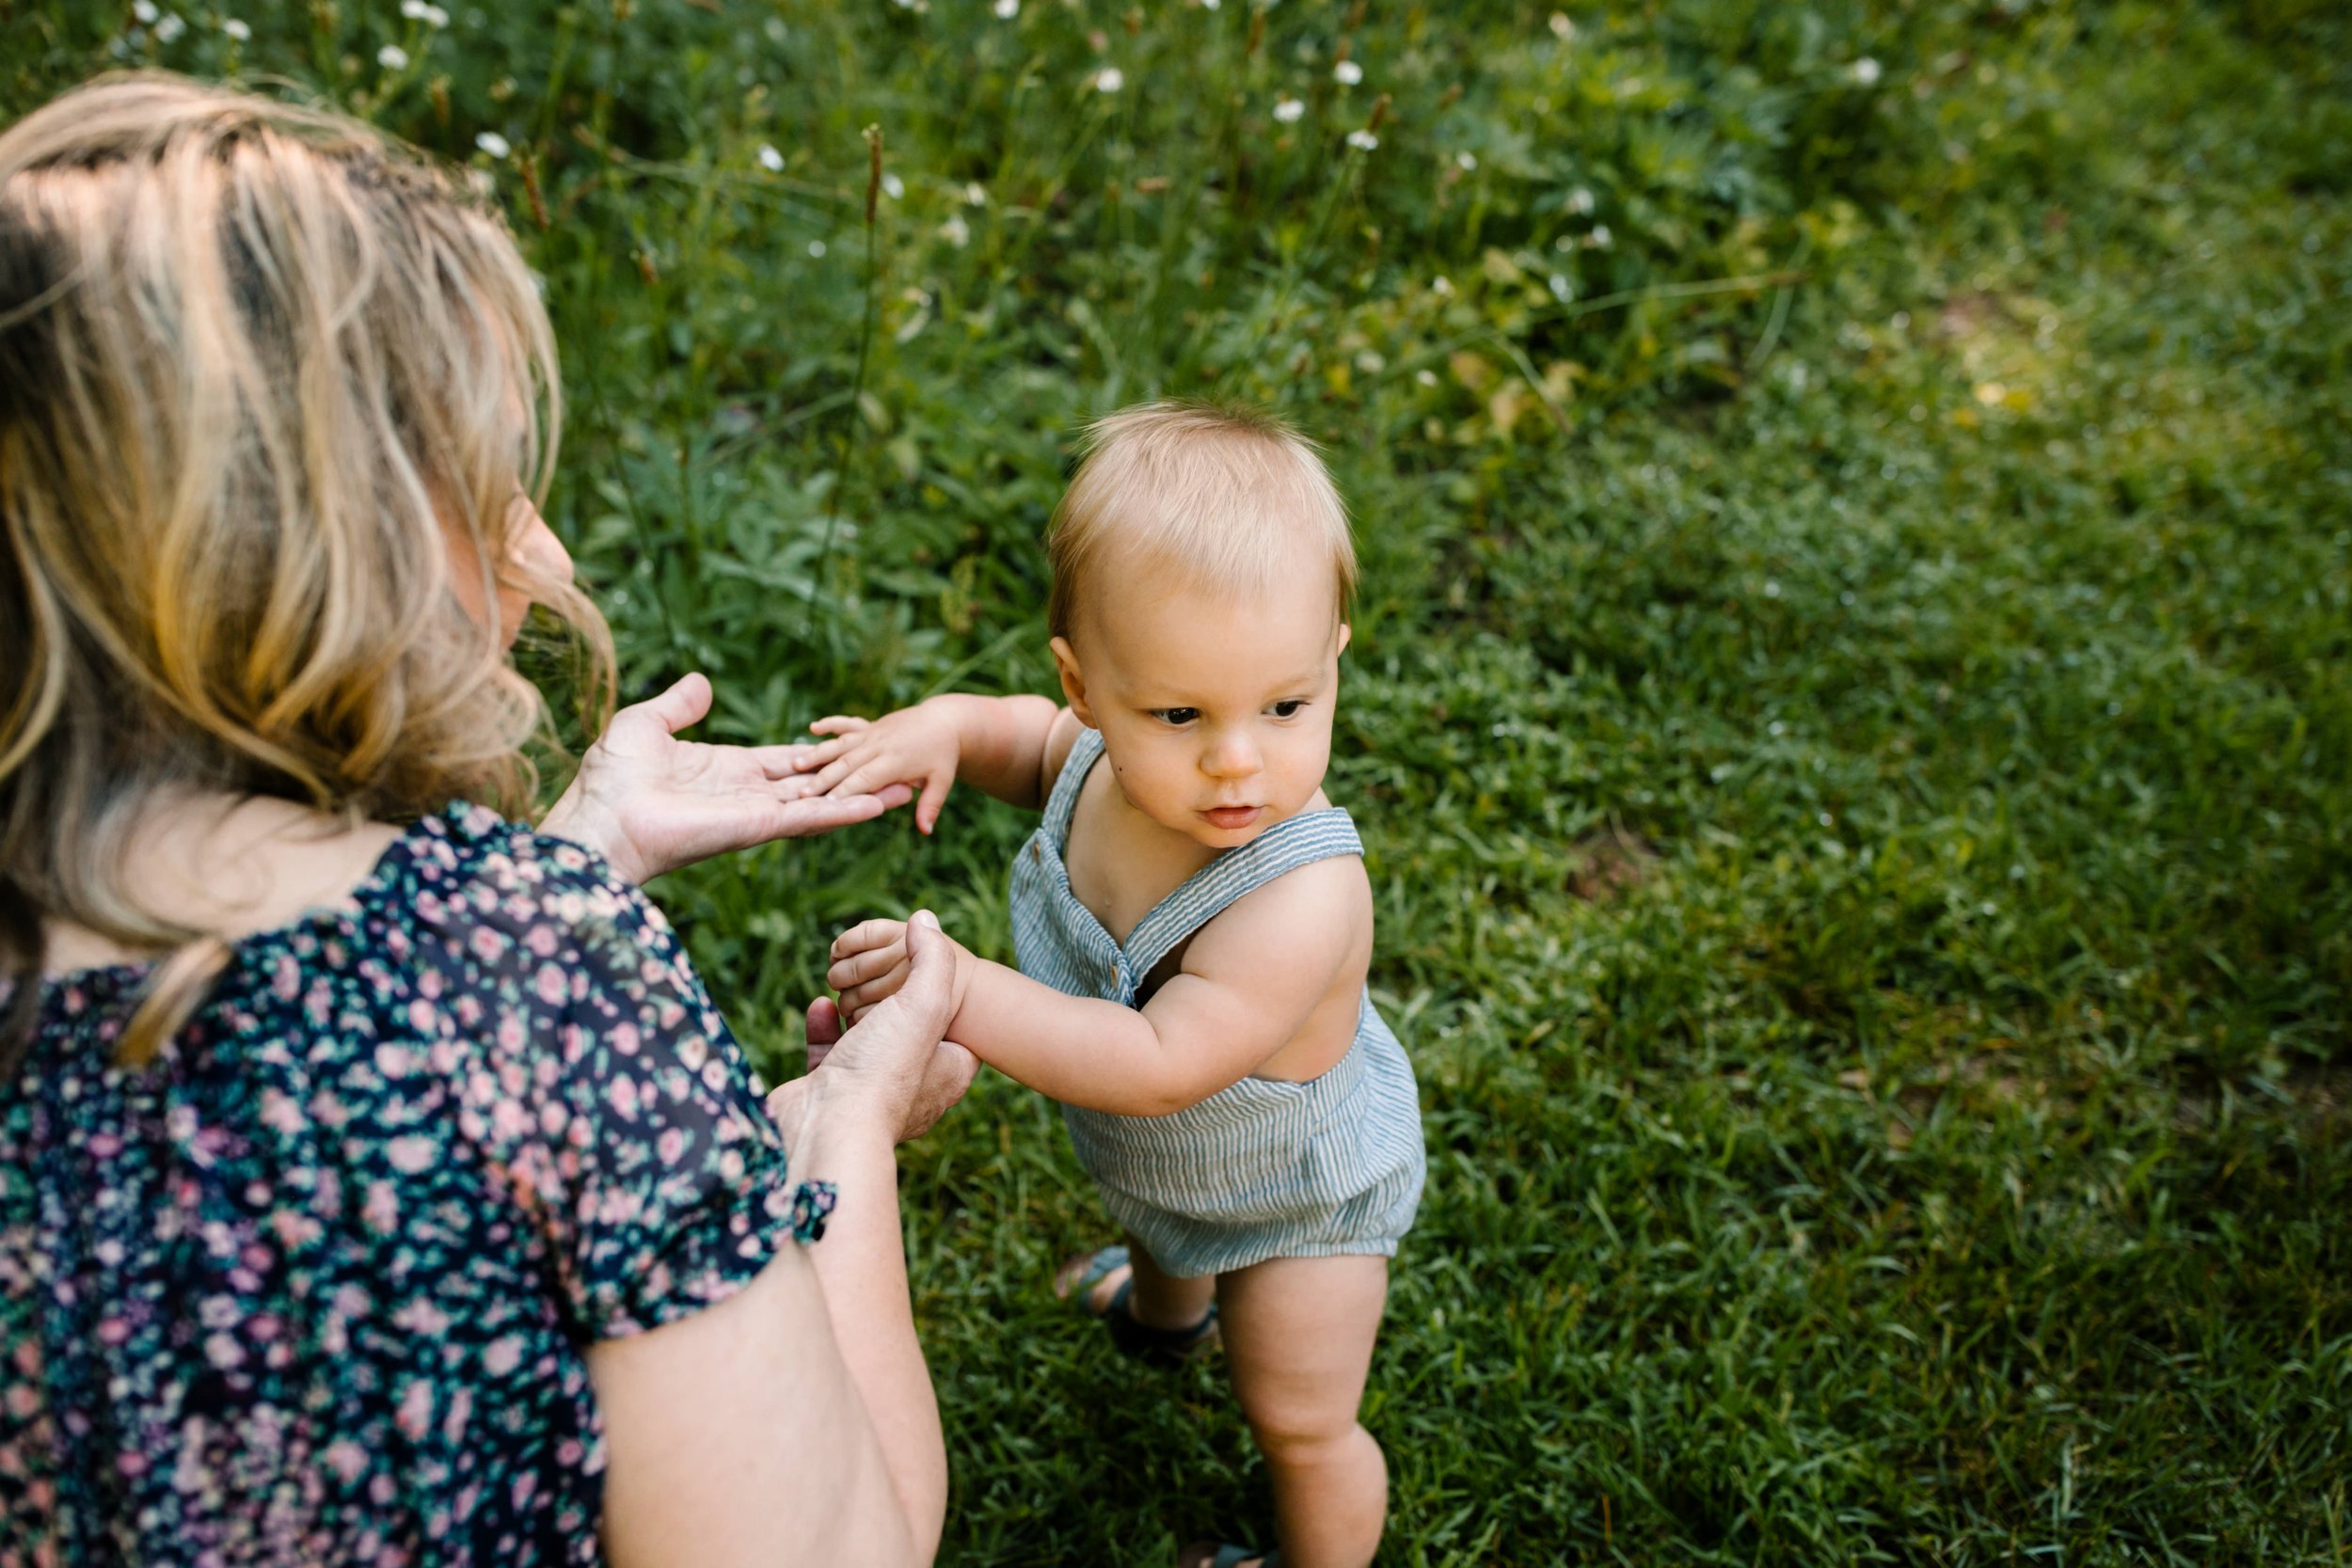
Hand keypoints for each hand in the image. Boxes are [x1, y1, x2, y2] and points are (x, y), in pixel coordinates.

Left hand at [540, 673, 913, 884]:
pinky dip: (845, 813)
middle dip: (850, 779)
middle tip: (892, 772)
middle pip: (810, 785)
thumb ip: (679, 705)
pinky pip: (808, 818)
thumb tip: (701, 683)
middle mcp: (745, 795)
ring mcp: (754, 813)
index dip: (814, 755)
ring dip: (860, 798)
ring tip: (902, 790)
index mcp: (723, 771)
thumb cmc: (611, 778)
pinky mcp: (756, 827)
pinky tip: (879, 806)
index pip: (780, 762)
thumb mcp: (646, 724)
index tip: (847, 748)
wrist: (601, 819)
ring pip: (819, 803)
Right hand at [778, 912, 978, 1144]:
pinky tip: (820, 1005)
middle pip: (907, 1032)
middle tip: (879, 974)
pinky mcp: (830, 1095)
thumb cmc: (884, 1071)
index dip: (944, 994)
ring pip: (866, 1042)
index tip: (923, 968)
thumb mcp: (925, 1002)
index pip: (956, 1025)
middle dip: (890, 999)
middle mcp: (914, 1089)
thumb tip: (925, 919)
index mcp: (949, 1072)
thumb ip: (931, 957)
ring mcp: (870, 1096)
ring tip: (844, 986)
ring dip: (853, 1009)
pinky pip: (829, 1054)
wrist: (826, 1129)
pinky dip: (824, 1026)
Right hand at [797, 702, 965, 835]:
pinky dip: (831, 724)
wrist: (945, 721)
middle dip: (822, 779)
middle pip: (846, 763)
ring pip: (840, 744)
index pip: (865, 779)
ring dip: (818, 754)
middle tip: (799, 795)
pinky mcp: (869, 725)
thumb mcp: (942, 781)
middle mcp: (880, 745)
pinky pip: (847, 724)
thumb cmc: (943, 756)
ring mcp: (873, 733)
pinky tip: (813, 728)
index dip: (844, 791)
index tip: (824, 805)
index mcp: (895, 761)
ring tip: (795, 765)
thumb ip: (930, 805)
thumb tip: (926, 831)